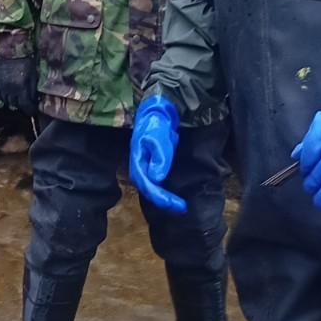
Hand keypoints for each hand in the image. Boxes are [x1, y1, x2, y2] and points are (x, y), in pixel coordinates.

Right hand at [0, 55, 36, 113]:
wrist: (10, 49)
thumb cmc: (25, 61)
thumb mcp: (33, 75)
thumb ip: (33, 89)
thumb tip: (35, 101)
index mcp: (21, 88)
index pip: (26, 106)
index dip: (30, 110)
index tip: (33, 111)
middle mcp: (10, 90)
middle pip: (16, 105)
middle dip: (23, 106)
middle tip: (27, 104)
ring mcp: (1, 86)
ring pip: (7, 101)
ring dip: (13, 102)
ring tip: (18, 100)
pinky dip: (4, 97)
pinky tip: (9, 95)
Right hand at [129, 95, 184, 212]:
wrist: (156, 112)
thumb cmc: (156, 123)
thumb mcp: (158, 137)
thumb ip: (159, 156)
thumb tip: (157, 178)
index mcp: (138, 160)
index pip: (148, 184)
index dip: (161, 197)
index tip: (177, 204)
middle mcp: (138, 166)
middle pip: (148, 190)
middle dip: (164, 201)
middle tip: (182, 208)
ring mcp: (143, 166)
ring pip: (151, 188)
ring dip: (164, 198)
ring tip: (179, 206)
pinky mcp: (149, 165)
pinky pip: (155, 182)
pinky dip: (164, 191)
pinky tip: (173, 195)